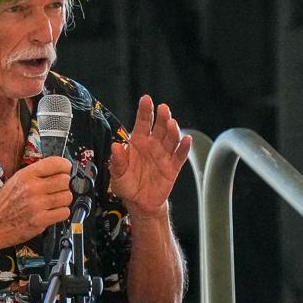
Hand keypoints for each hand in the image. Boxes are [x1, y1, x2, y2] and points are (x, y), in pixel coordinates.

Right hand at [0, 156, 73, 252]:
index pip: (56, 163)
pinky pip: (64, 213)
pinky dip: (61, 213)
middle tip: (57, 190)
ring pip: (67, 197)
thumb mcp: (15, 181)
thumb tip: (58, 171)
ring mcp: (37, 204)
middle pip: (65, 180)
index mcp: (26, 175)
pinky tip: (52, 213)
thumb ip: (36, 175)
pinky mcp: (41, 220)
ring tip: (53, 203)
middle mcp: (32, 187)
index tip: (66, 170)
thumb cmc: (2, 205)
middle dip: (64, 186)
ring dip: (63, 201)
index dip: (65, 167)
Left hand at [108, 96, 191, 216]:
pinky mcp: (172, 167)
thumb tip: (116, 146)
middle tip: (163, 108)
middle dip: (162, 117)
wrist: (139, 202)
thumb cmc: (127, 185)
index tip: (146, 99)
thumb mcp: (117, 174)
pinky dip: (184, 148)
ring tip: (172, 123)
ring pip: (171, 139)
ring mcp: (164, 155)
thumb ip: (118, 161)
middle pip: (159, 127)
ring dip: (173, 130)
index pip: (142, 123)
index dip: (144, 111)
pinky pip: (179, 156)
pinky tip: (186, 140)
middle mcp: (152, 145)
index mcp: (138, 142)